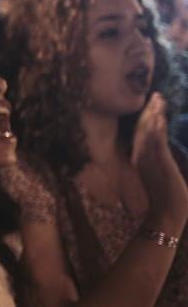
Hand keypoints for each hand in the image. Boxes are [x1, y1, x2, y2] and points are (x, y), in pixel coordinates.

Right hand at [133, 93, 187, 226]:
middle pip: (143, 128)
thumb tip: (166, 153)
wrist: (166, 215)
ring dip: (154, 114)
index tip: (153, 103)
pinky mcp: (159, 162)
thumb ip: (162, 163)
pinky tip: (160, 117)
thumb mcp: (162, 177)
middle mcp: (141, 156)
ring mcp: (149, 159)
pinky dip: (157, 127)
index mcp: (141, 159)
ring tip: (159, 100)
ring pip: (149, 131)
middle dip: (150, 110)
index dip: (147, 117)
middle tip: (156, 94)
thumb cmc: (167, 200)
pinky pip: (156, 140)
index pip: (142, 133)